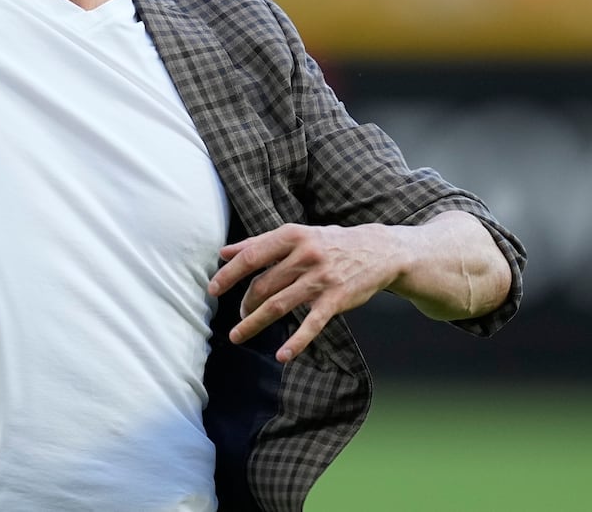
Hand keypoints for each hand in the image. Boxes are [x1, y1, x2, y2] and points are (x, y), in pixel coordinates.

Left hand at [208, 223, 402, 363]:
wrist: (379, 251)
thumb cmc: (330, 243)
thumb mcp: (297, 235)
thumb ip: (259, 243)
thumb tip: (223, 252)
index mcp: (292, 237)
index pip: (251, 256)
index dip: (229, 274)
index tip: (212, 289)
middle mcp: (304, 256)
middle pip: (262, 285)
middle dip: (245, 304)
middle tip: (239, 315)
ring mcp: (321, 279)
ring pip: (278, 305)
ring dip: (254, 323)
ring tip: (238, 335)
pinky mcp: (336, 300)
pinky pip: (311, 324)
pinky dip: (296, 342)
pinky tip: (282, 356)